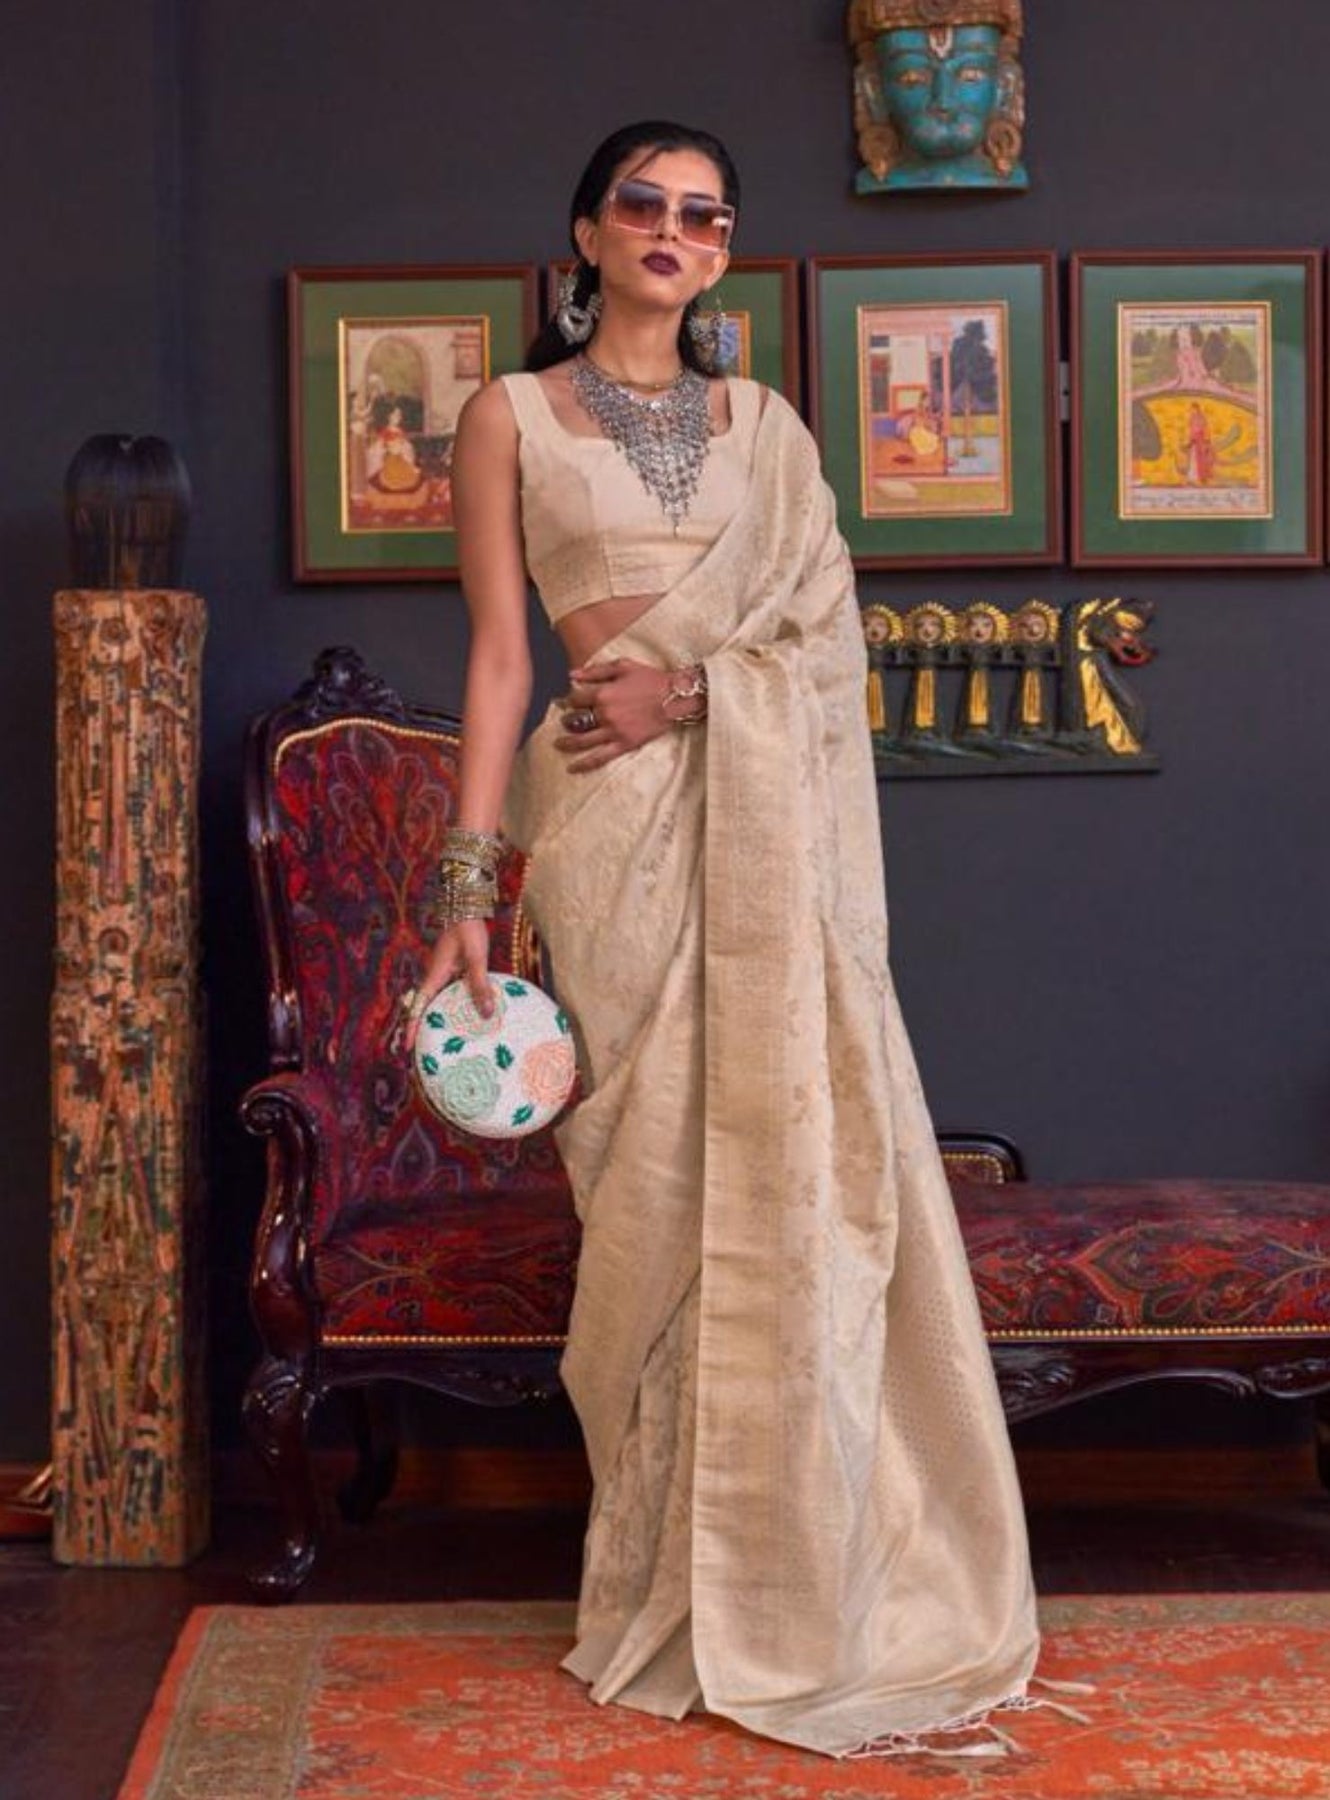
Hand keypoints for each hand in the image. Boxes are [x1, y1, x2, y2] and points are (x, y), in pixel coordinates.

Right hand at [408, 918, 491, 1047]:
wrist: (466, 907)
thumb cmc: (469, 931)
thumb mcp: (476, 959)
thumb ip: (480, 985)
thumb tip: (486, 1013)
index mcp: (434, 976)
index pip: (418, 1007)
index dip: (411, 1027)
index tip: (406, 1047)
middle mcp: (435, 977)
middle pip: (424, 1007)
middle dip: (422, 1027)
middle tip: (426, 1051)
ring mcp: (443, 973)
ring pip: (438, 1001)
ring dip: (439, 1017)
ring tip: (446, 1039)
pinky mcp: (453, 969)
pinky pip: (450, 992)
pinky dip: (454, 1005)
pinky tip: (467, 1014)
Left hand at [553, 658, 671, 771]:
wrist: (675, 698)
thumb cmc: (651, 679)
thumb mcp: (622, 666)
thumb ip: (595, 670)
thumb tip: (571, 675)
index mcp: (603, 693)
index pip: (575, 699)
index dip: (568, 700)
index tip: (567, 702)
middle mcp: (605, 713)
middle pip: (575, 720)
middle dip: (566, 721)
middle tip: (563, 723)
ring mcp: (614, 731)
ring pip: (582, 741)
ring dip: (567, 743)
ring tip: (558, 744)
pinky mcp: (624, 744)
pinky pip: (600, 757)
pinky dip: (584, 764)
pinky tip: (572, 768)